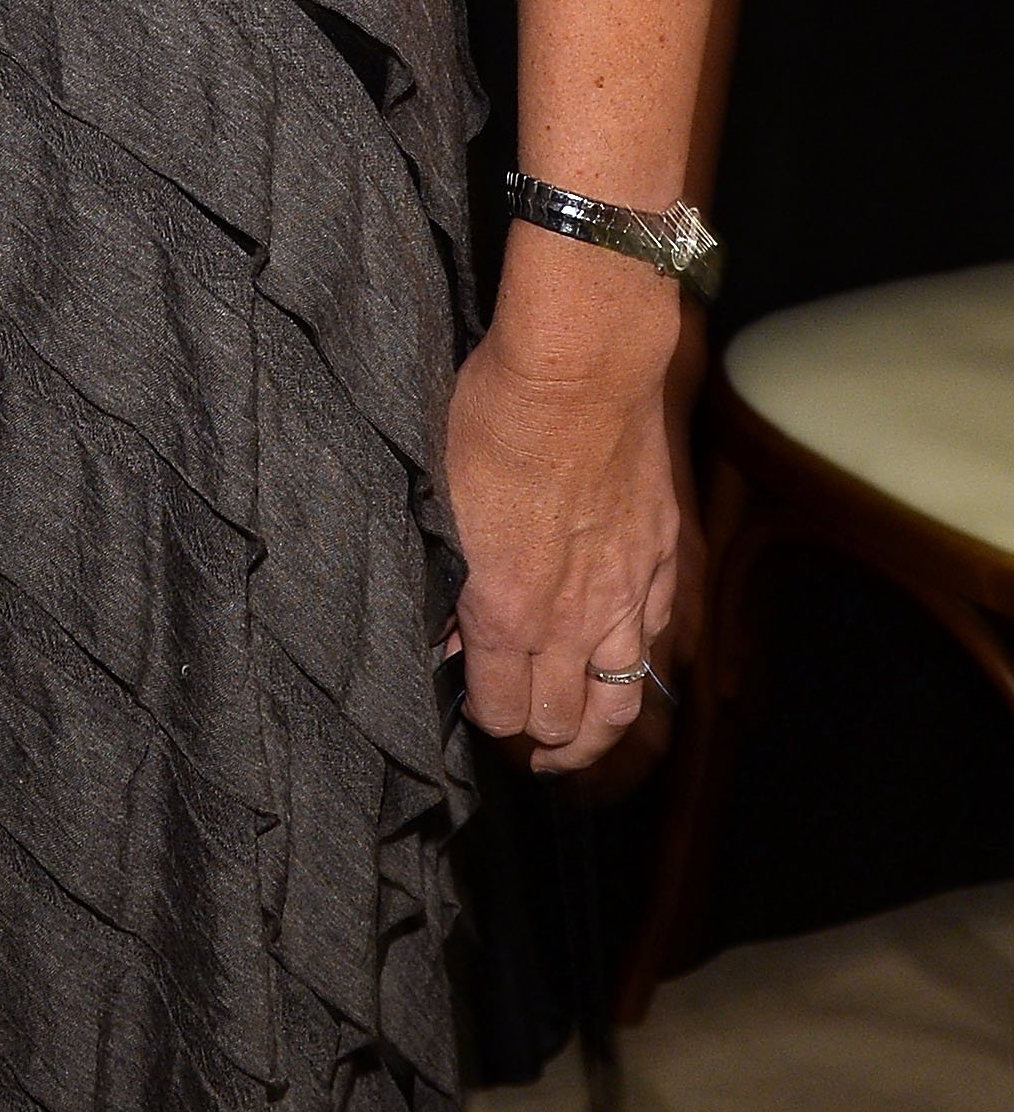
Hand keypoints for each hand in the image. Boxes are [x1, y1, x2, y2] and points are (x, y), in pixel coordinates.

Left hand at [444, 278, 680, 774]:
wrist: (584, 368)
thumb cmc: (497, 418)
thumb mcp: (445, 500)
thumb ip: (451, 580)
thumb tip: (454, 631)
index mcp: (507, 611)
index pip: (500, 711)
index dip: (485, 721)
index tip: (477, 710)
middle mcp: (573, 621)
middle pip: (565, 724)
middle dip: (541, 744)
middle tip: (528, 744)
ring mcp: (629, 597)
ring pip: (624, 704)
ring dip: (599, 734)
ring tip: (580, 743)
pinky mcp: (667, 564)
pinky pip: (659, 644)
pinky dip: (642, 670)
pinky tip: (626, 667)